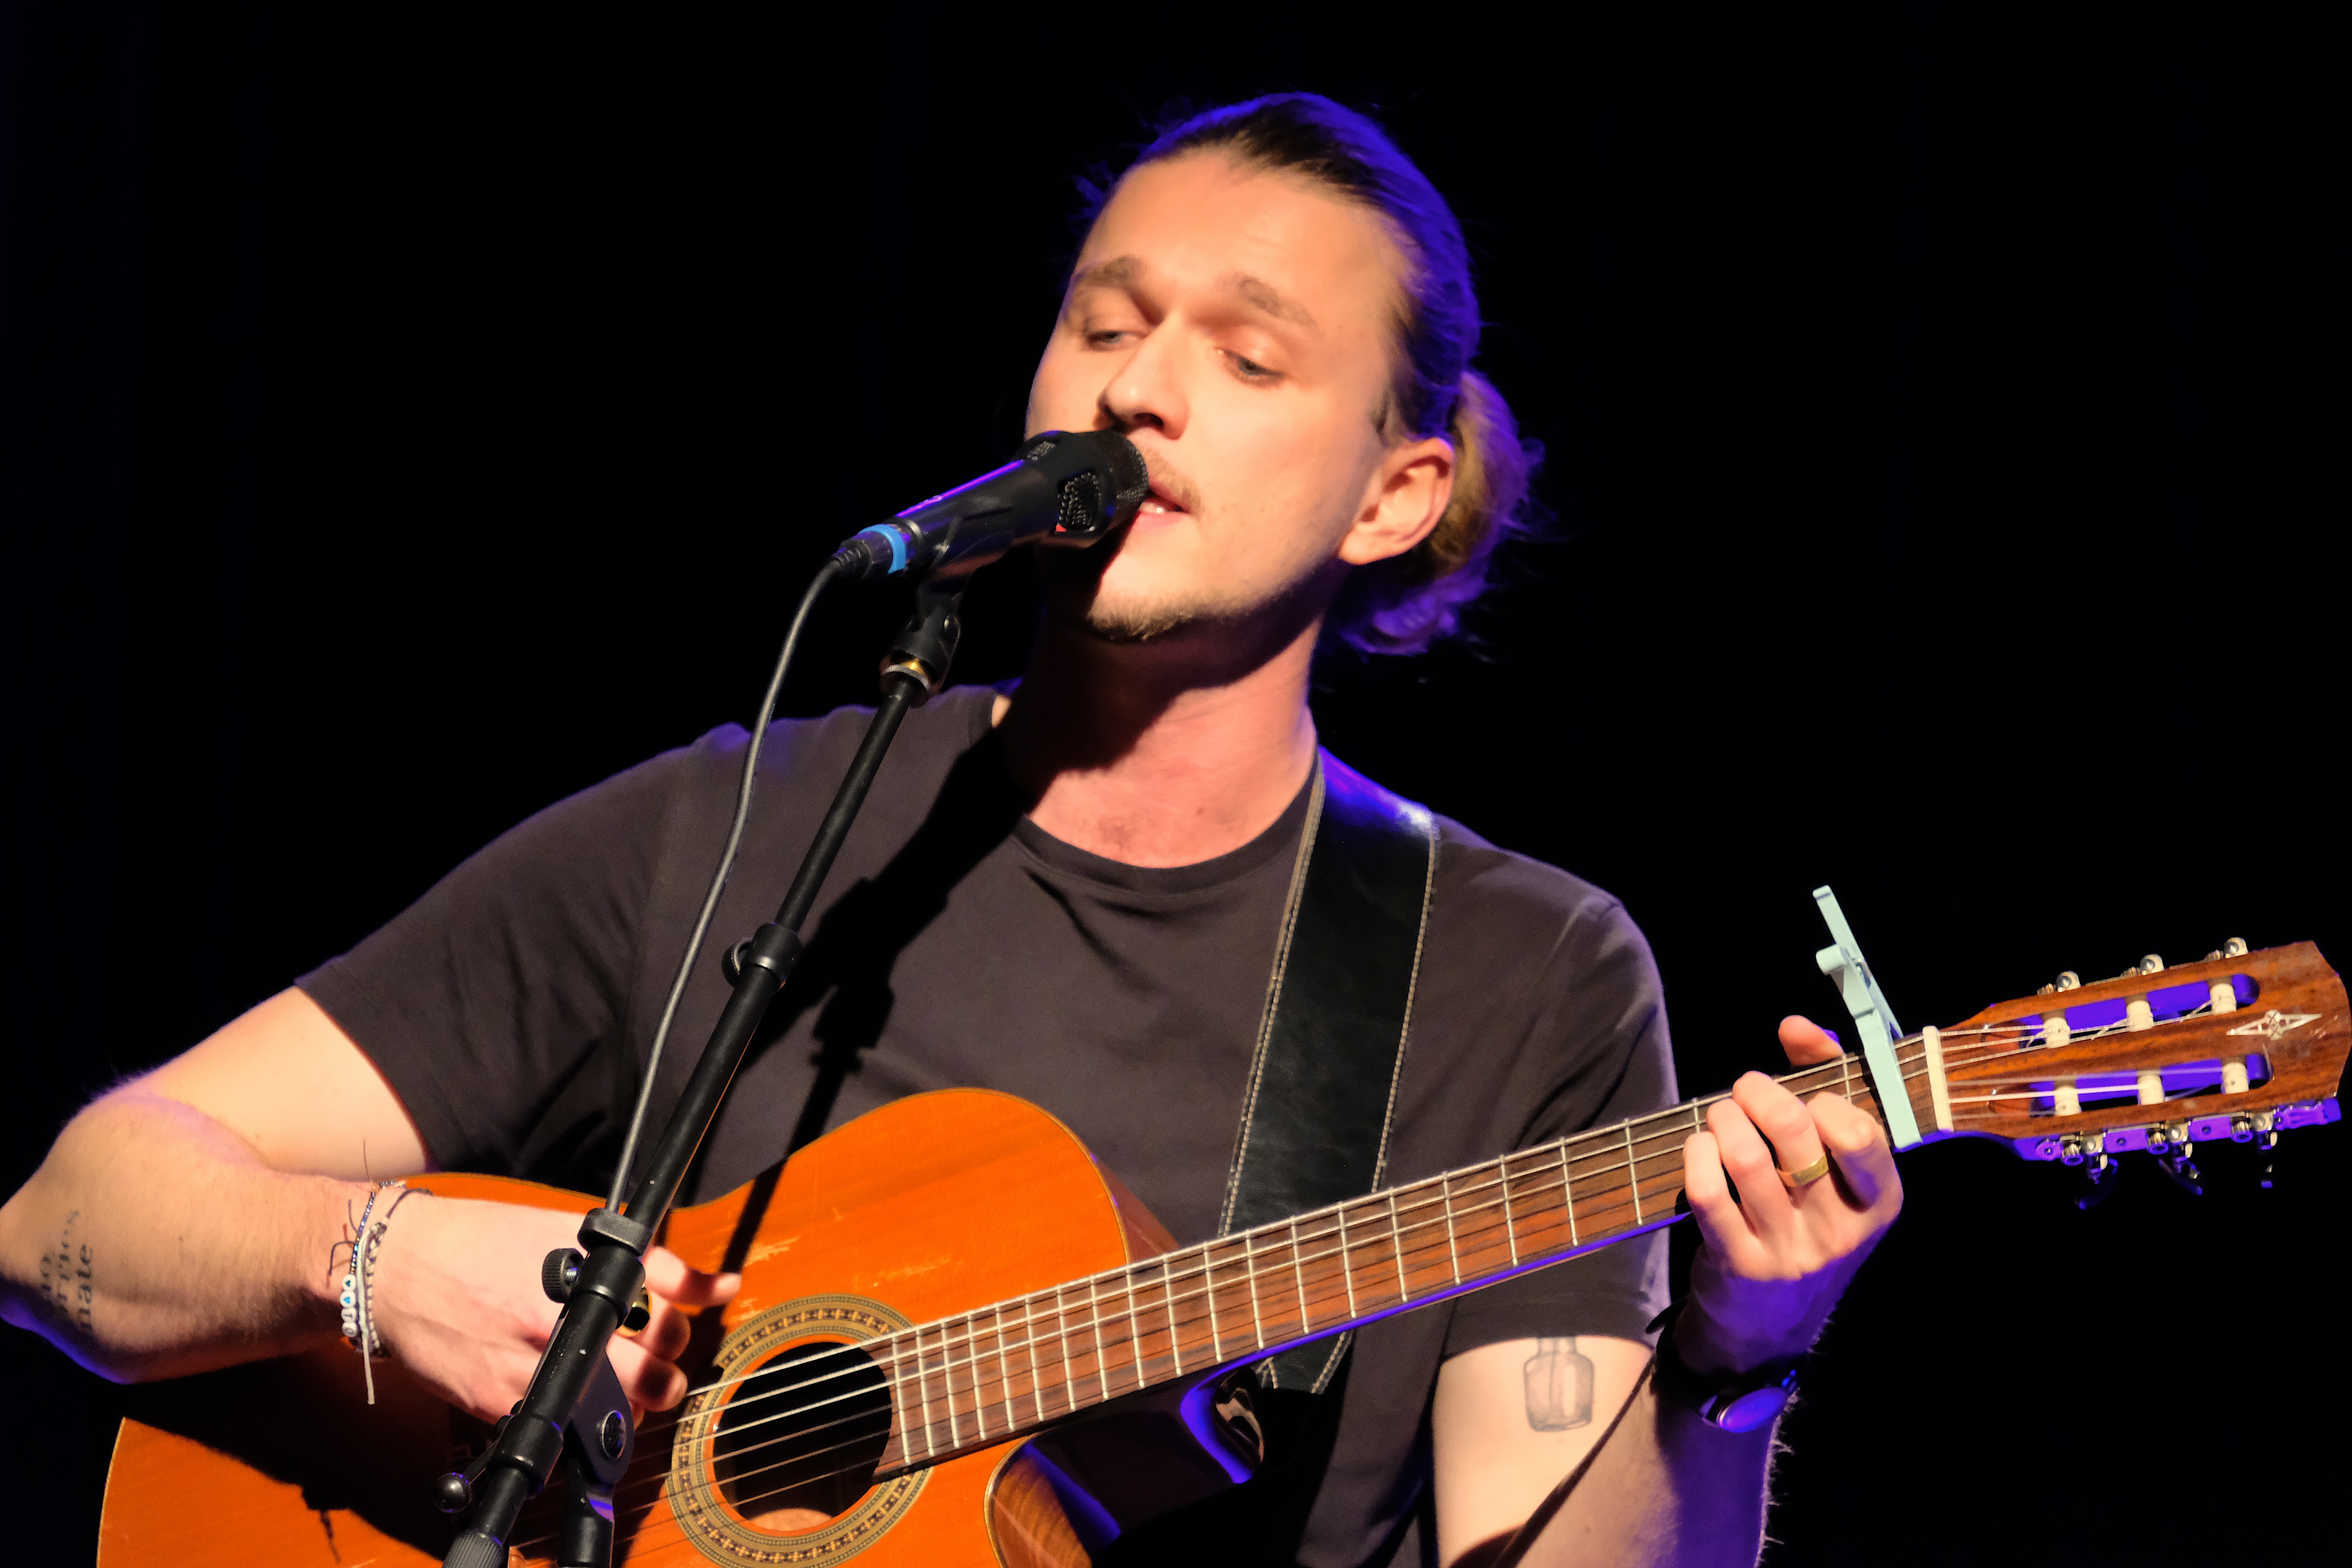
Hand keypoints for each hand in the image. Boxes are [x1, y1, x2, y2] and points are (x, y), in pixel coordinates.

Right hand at [365, 1195, 738, 1421]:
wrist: (397, 1267)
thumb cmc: (478, 1242)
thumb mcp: (559, 1227)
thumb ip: (630, 1254)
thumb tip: (695, 1280)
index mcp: (583, 1269)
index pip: (669, 1291)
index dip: (693, 1303)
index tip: (697, 1305)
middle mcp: (563, 1318)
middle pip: (652, 1365)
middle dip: (668, 1370)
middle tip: (663, 1365)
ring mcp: (531, 1364)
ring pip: (614, 1409)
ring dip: (633, 1407)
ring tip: (623, 1390)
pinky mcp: (498, 1400)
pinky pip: (562, 1430)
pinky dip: (580, 1425)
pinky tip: (578, 1404)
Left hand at [1676, 1015, 1901, 1375]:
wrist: (1769, 1325)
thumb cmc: (1804, 1221)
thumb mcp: (1836, 1172)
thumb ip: (1826, 1087)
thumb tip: (1796, 1027)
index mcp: (1878, 1201)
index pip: (1860, 1132)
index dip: (1822, 1094)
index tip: (1801, 1091)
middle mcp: (1839, 1230)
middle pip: (1797, 1134)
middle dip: (1760, 1094)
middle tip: (1745, 1090)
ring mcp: (1789, 1251)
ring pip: (1748, 1157)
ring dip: (1723, 1119)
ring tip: (1720, 1115)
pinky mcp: (1738, 1264)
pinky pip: (1709, 1191)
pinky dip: (1696, 1154)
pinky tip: (1698, 1147)